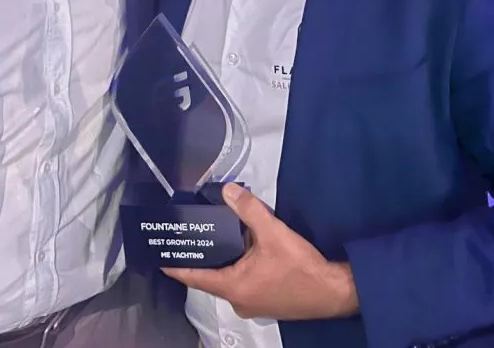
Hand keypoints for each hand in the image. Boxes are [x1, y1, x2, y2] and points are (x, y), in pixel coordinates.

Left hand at [162, 183, 358, 320]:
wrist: (334, 292)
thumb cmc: (300, 267)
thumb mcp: (273, 233)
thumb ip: (249, 210)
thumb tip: (227, 190)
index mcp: (233, 288)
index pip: (194, 277)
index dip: (176, 266)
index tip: (159, 256)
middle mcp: (238, 300)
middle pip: (211, 276)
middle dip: (202, 255)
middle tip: (189, 234)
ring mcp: (252, 303)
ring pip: (229, 277)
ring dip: (224, 258)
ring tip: (215, 234)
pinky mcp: (266, 300)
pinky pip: (243, 280)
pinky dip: (239, 264)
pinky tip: (244, 246)